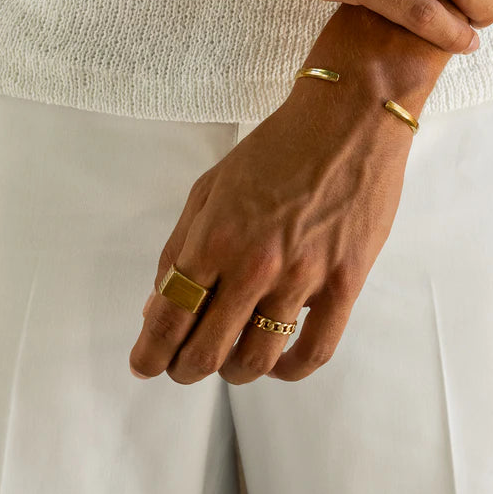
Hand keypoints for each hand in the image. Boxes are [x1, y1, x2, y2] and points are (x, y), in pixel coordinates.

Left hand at [128, 62, 416, 385]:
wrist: (347, 121)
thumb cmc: (277, 146)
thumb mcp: (210, 186)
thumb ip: (181, 245)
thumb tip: (158, 300)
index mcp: (216, 236)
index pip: (170, 315)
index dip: (151, 352)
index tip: (145, 364)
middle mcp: (255, 264)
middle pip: (208, 349)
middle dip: (184, 368)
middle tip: (181, 366)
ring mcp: (303, 277)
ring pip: (258, 358)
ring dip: (233, 372)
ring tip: (228, 363)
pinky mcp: (344, 283)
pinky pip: (315, 350)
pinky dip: (289, 369)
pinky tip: (277, 363)